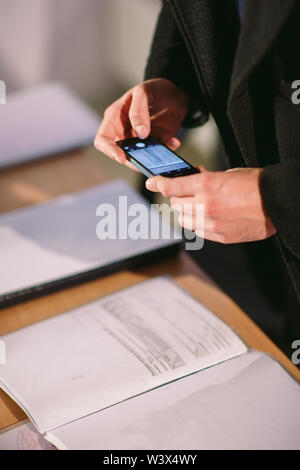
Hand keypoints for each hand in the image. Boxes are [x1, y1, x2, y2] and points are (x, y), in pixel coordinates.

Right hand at [94, 78, 188, 169]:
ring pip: (138, 158)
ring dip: (150, 158)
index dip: (109, 150)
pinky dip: (165, 151)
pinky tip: (173, 142)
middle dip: (133, 159)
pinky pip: (156, 154)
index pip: (103, 139)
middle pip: (121, 153)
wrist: (176, 93)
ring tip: (162, 150)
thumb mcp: (144, 92)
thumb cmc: (155, 88)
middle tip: (146, 161)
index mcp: (115, 118)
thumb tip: (140, 133)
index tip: (122, 158)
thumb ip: (139, 111)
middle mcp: (124, 132)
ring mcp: (138, 140)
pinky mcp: (153, 144)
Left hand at [145, 167, 275, 243]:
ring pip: (184, 220)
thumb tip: (191, 181)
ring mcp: (211, 224)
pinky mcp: (219, 236)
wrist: (278, 202)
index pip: (171, 186)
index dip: (158, 183)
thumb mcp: (227, 173)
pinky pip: (198, 231)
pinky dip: (198, 224)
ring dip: (186, 211)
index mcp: (206, 185)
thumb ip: (205, 179)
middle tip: (186, 192)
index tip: (152, 182)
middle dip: (178, 197)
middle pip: (175, 204)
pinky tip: (208, 217)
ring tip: (198, 205)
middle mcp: (205, 206)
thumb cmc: (256, 184)